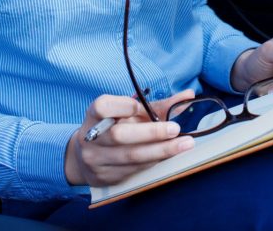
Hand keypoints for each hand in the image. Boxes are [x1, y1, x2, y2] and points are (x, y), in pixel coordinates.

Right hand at [64, 90, 196, 185]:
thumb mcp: (128, 113)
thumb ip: (156, 105)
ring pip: (131, 156)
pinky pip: (135, 169)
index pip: (102, 107)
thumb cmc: (113, 127)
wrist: (85, 157)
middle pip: (120, 135)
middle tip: (176, 129)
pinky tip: (168, 155)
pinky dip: (154, 161)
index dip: (122, 106)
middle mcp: (91, 138)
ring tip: (184, 144)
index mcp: (93, 115)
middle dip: (151, 132)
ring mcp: (97, 159)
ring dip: (161, 150)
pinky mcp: (106, 177)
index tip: (140, 106)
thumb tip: (187, 96)